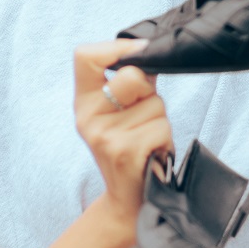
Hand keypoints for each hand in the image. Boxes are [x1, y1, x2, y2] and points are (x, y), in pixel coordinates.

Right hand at [73, 39, 172, 232]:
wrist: (130, 200)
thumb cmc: (133, 148)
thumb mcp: (123, 113)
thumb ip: (133, 84)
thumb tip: (150, 52)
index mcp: (84, 101)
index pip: (85, 55)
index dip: (117, 47)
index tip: (139, 54)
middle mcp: (87, 117)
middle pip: (132, 75)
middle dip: (150, 92)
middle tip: (144, 116)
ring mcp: (103, 134)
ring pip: (155, 104)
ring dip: (160, 120)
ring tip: (147, 140)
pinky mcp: (123, 150)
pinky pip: (161, 126)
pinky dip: (164, 139)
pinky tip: (151, 153)